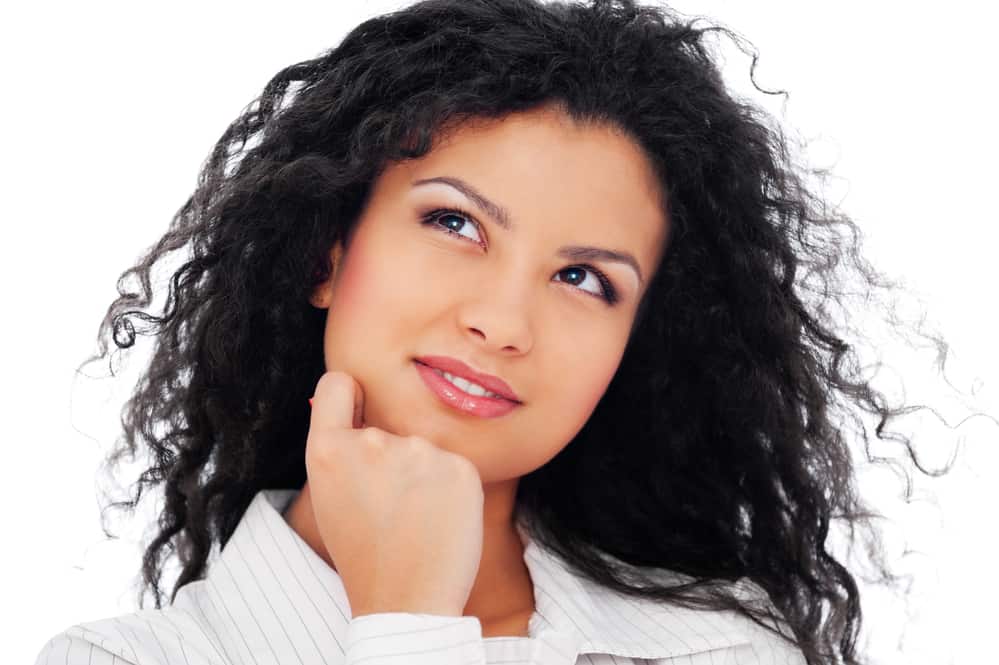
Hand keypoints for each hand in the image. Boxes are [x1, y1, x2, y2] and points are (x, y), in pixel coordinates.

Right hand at [305, 371, 484, 617]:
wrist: (407, 601)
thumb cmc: (365, 554)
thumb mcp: (331, 498)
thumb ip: (341, 450)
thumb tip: (355, 403)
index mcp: (328, 451)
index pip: (337, 385)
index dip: (349, 397)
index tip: (358, 413)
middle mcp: (372, 442)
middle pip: (385, 428)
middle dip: (389, 460)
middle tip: (388, 509)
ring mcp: (419, 452)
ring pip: (421, 451)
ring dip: (421, 476)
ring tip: (414, 520)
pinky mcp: (460, 466)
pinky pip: (452, 466)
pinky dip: (449, 490)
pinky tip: (439, 521)